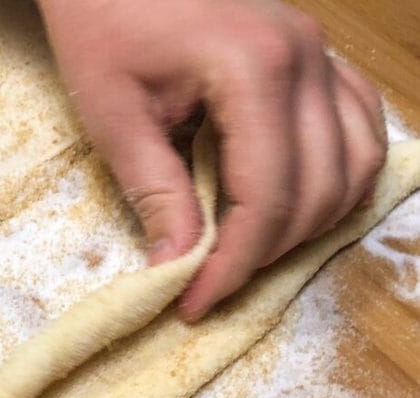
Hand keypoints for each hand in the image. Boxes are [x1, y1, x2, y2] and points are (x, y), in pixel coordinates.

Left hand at [38, 0, 386, 318]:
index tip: (194, 303)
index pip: (267, 199)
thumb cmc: (104, 25)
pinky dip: (337, 181)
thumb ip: (156, 194)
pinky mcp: (319, 56)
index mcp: (256, 70)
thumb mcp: (116, 117)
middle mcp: (307, 59)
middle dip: (265, 255)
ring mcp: (322, 54)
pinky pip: (359, 129)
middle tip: (211, 284)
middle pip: (318, 191)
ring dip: (307, 226)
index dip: (234, 265)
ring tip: (247, 254)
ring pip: (356, 166)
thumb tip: (180, 267)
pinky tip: (295, 209)